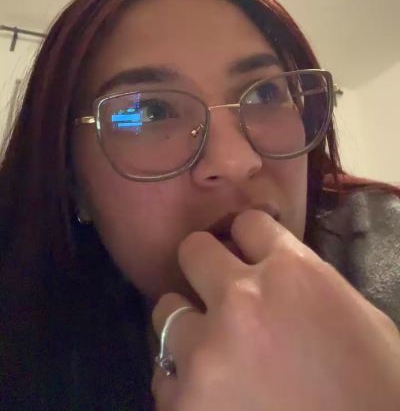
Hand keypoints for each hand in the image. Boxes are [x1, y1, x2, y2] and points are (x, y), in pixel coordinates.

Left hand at [152, 209, 399, 410]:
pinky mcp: (184, 402)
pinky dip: (183, 383)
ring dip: (190, 327)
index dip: (251, 242)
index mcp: (292, 272)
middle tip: (220, 294)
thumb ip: (309, 283)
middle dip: (206, 267)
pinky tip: (208, 396)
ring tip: (211, 354)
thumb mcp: (359, 317)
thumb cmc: (377, 387)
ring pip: (167, 310)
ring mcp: (205, 351)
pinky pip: (164, 376)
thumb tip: (279, 273)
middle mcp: (240, 299)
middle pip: (193, 250)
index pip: (248, 223)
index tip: (252, 257)